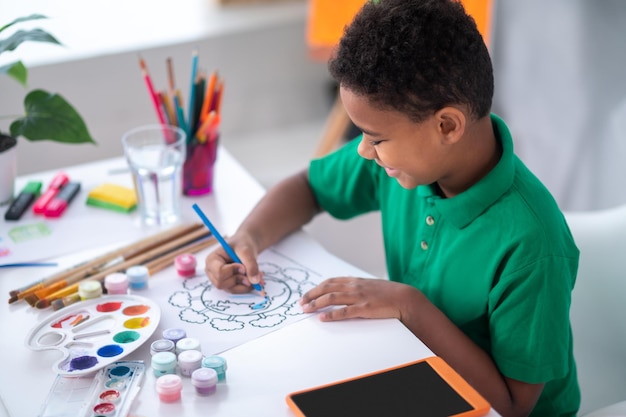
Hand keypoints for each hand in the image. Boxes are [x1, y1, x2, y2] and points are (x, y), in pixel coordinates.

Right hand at [204, 234, 263, 293]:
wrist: (245, 245)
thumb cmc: (242, 244)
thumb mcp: (247, 251)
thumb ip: (251, 265)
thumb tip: (255, 281)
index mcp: (212, 260)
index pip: (219, 272)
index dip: (233, 271)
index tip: (243, 266)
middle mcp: (212, 272)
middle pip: (222, 284)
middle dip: (239, 279)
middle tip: (253, 272)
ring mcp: (219, 279)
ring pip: (231, 289)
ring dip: (246, 284)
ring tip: (258, 275)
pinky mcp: (227, 284)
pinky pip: (236, 290)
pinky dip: (247, 286)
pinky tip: (255, 278)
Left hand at [299, 277, 416, 321]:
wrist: (405, 298)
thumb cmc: (388, 294)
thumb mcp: (369, 286)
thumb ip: (356, 287)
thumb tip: (343, 290)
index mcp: (354, 281)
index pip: (330, 282)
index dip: (316, 288)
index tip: (306, 295)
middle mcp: (354, 286)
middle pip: (326, 288)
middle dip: (311, 295)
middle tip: (301, 303)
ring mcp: (359, 297)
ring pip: (332, 298)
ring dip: (316, 304)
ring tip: (306, 310)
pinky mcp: (364, 308)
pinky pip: (344, 311)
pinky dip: (331, 314)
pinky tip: (322, 318)